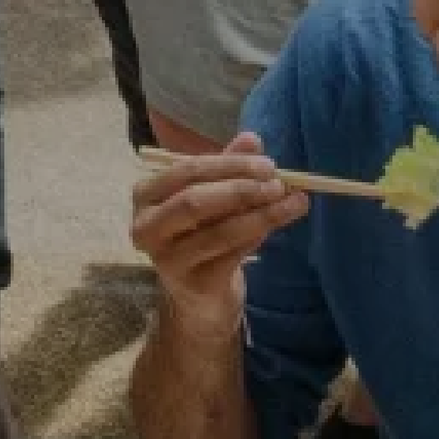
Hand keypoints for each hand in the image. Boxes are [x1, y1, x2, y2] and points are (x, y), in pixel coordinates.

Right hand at [131, 132, 305, 335]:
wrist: (197, 299)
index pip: (185, 171)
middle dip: (241, 188)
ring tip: (293, 201)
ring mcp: (168, 258)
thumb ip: (225, 168)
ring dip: (261, 214)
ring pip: (219, 230)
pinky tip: (279, 223)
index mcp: (144, 195)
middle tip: (279, 182)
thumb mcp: (209, 198)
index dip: (227, 164)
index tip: (267, 163)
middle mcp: (147, 226)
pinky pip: (232, 255)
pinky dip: (259, 236)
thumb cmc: (198, 236)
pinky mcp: (194, 283)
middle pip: (196, 201)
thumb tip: (252, 139)